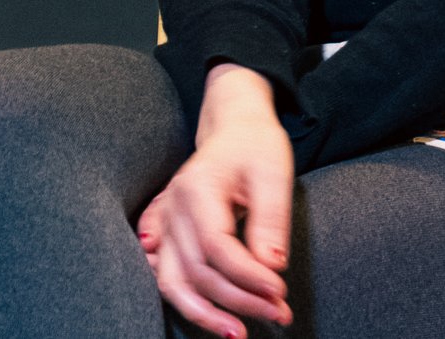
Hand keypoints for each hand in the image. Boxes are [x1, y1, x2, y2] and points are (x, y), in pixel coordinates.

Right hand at [137, 63, 294, 335]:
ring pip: (172, 281)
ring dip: (205, 313)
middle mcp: (173, 209)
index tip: (280, 292)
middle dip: (238, 300)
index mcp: (197, 189)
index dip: (249, 276)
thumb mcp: (274, 173)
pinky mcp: (166, 233)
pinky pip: (165, 274)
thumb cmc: (256, 147)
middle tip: (278, 314)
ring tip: (239, 334)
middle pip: (198, 270)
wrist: (234, 127)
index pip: (218, 247)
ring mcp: (164, 222)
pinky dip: (183, 300)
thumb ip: (271, 220)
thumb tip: (273, 269)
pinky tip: (207, 316)